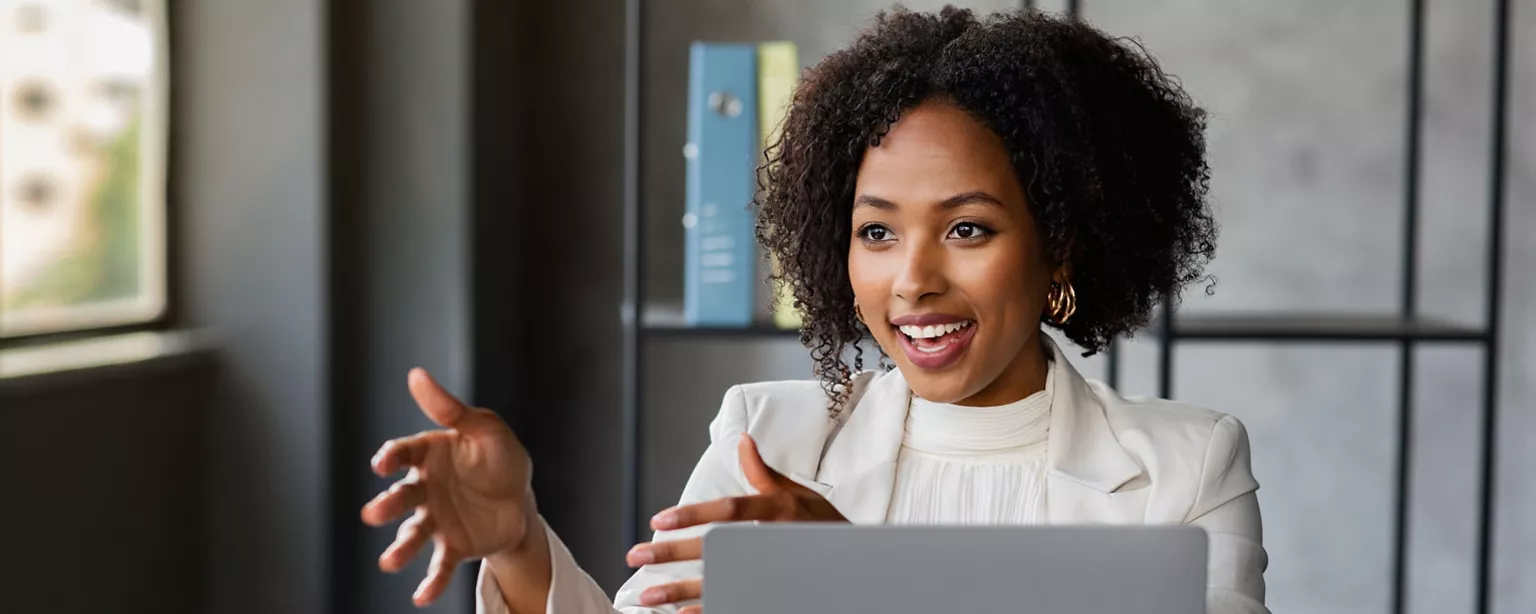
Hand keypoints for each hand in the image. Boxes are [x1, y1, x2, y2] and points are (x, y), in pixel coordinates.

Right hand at [360, 368, 534, 606]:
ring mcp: (435, 519)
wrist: (521, 498)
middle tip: (375, 514)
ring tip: (389, 563)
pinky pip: (439, 564)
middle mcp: (424, 489)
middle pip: (401, 497)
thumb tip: (416, 375)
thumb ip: (451, 409)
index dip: (391, 457)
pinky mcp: (452, 545)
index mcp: (429, 455)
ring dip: (399, 549)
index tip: (383, 463)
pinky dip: (430, 581)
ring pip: (412, 534)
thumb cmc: (499, 457)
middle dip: (387, 506)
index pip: (403, 454)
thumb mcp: (484, 427)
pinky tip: (421, 597)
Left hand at [625, 434, 847, 613]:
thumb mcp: (798, 494)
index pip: (729, 510)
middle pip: (713, 550)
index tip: (659, 519)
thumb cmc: (824, 526)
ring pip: (716, 585)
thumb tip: (743, 441)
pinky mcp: (769, 596)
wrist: (855, 565)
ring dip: (678, 592)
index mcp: (777, 512)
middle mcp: (771, 543)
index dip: (693, 514)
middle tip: (636, 555)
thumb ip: (764, 473)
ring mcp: (769, 575)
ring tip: (646, 595)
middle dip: (671, 554)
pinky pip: (731, 607)